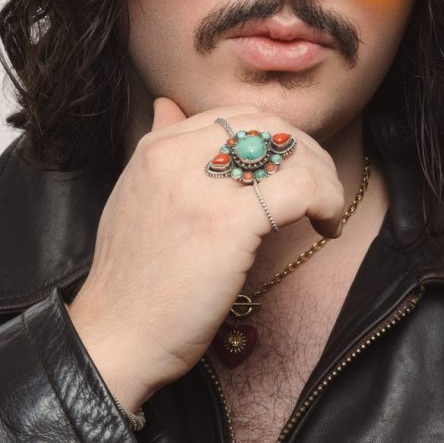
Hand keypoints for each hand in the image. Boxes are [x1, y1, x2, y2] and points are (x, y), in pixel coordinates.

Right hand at [67, 98, 344, 409]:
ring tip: (324, 212)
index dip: (275, 140)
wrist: (116, 338)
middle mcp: (174, 156)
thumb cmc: (132, 282)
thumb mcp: (134, 198)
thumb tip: (168, 104)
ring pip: (290, 151)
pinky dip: (328, 201)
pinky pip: (302, 188)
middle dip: (304, 152)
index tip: (290, 173)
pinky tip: (326, 226)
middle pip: (267, 125)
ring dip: (323, 178)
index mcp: (154, 148)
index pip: (235, 116)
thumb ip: (156, 148)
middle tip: (318, 190)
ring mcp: (201, 186)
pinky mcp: (228, 221)